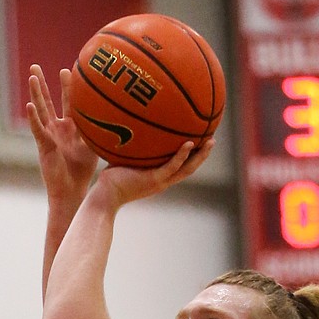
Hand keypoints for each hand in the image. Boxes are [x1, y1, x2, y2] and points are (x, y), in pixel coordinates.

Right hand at [27, 65, 98, 207]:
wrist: (71, 191)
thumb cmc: (83, 172)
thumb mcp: (96, 147)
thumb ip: (104, 132)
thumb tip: (126, 120)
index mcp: (71, 128)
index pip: (69, 102)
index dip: (68, 86)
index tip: (71, 68)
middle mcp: (57, 128)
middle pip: (50, 101)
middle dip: (45, 84)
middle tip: (37, 65)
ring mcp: (49, 135)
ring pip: (41, 110)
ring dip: (36, 93)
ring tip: (32, 76)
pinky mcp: (44, 146)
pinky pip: (37, 130)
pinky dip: (33, 118)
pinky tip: (29, 106)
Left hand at [93, 137, 214, 210]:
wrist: (105, 196)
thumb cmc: (109, 178)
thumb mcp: (125, 158)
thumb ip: (132, 146)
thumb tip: (129, 122)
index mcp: (159, 176)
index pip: (181, 166)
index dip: (193, 156)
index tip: (201, 141)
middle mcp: (163, 180)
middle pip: (190, 168)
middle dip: (203, 155)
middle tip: (213, 139)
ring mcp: (160, 181)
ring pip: (187, 169)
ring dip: (200, 156)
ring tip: (211, 141)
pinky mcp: (154, 180)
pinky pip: (172, 166)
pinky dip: (182, 156)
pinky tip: (189, 143)